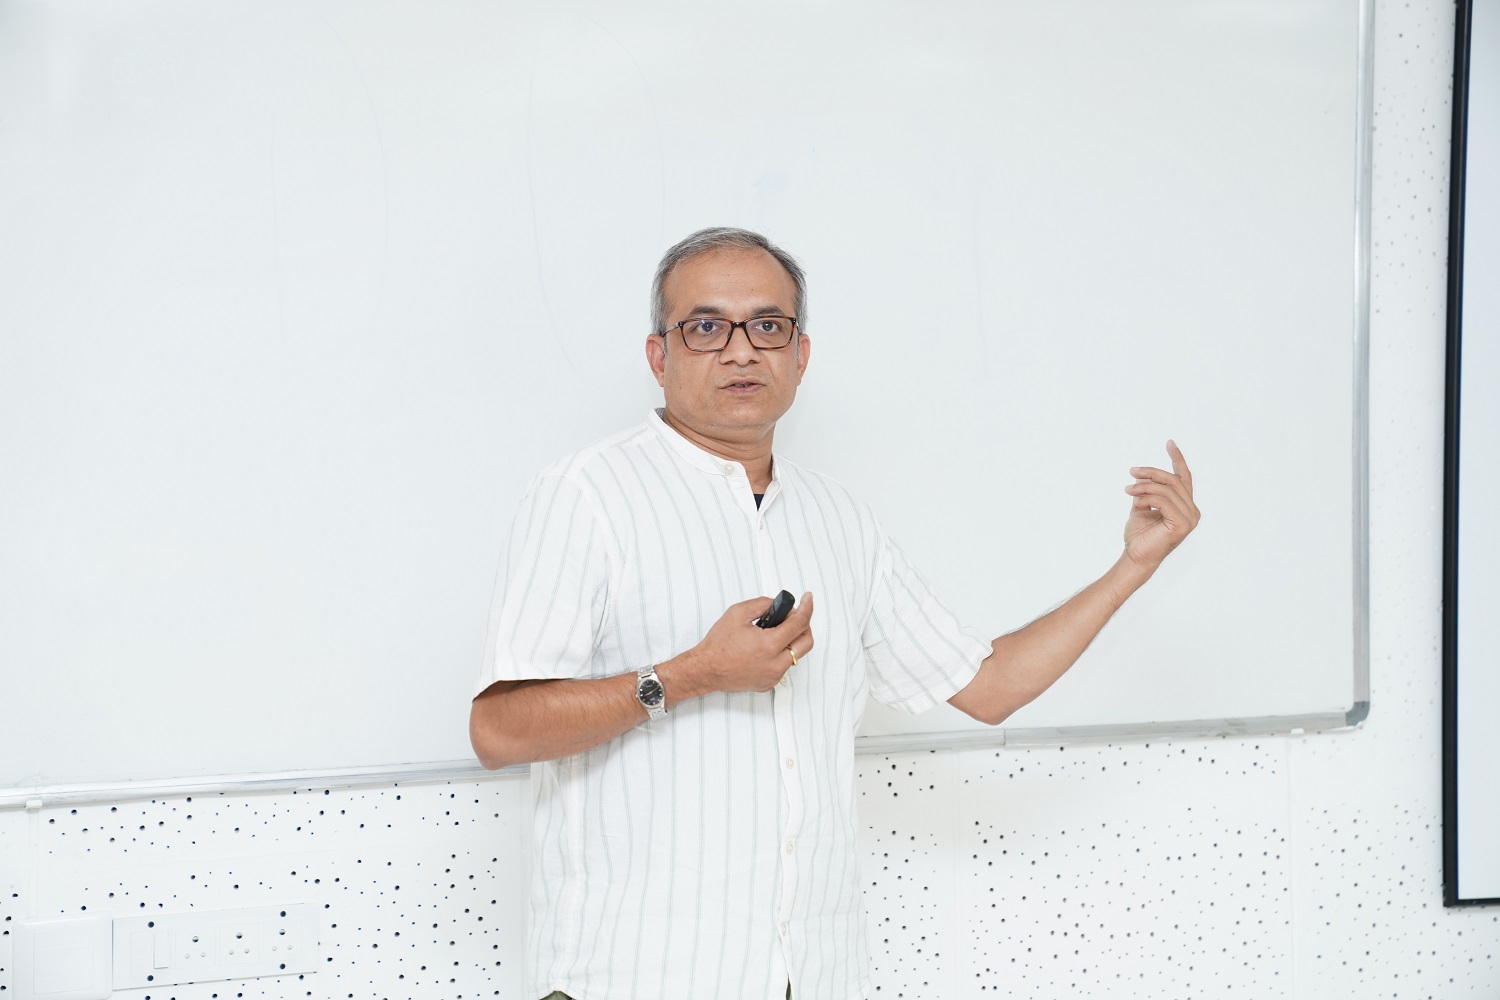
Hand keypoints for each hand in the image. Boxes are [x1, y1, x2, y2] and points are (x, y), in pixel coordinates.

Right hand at [679, 592, 814, 694]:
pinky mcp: (769, 683)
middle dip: (804, 625)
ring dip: (791, 640)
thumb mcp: (738, 613)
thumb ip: (762, 604)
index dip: (807, 608)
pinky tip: (766, 647)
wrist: (705, 670)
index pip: (799, 623)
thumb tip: (778, 605)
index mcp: (769, 644)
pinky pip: (784, 666)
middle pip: (806, 642)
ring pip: (796, 655)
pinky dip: (780, 653)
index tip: (808, 599)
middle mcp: (775, 663)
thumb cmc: (718, 645)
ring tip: (775, 631)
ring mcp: (773, 676)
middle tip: (794, 615)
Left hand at [1121, 440, 1199, 572]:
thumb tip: (1143, 474)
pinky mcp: (1182, 525)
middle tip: (1132, 472)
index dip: (1178, 459)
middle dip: (1151, 473)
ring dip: (1144, 487)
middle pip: (1173, 481)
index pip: (1184, 478)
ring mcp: (1190, 519)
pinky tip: (1137, 504)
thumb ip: (1147, 490)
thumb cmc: (1139, 535)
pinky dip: (1147, 498)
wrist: (1135, 556)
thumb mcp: (1142, 505)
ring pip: (1167, 490)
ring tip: (1128, 489)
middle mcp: (1192, 511)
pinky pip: (1163, 501)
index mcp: (1185, 506)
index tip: (1169, 442)